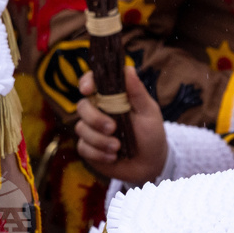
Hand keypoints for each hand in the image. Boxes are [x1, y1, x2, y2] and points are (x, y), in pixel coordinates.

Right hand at [75, 66, 167, 185]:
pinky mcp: (88, 149)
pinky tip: (113, 157)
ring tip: (118, 148)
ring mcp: (91, 130)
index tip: (88, 90)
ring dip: (100, 140)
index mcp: (112, 98)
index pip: (92, 82)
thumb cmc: (151, 134)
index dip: (87, 82)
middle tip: (113, 128)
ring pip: (82, 129)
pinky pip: (83, 148)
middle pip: (82, 106)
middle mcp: (98, 111)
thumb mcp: (149, 112)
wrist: (151, 164)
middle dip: (95, 119)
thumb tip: (128, 69)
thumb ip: (137, 92)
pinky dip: (99, 154)